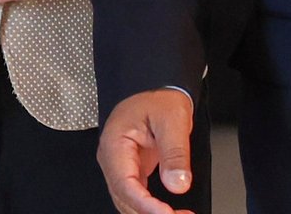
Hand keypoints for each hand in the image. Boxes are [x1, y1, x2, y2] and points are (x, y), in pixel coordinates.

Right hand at [97, 89, 196, 213]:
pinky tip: (170, 212)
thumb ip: (175, 153)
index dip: (145, 204)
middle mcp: (112, 159)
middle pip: (124, 198)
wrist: (157, 89)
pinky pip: (137, 195)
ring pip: (129, 202)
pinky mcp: (132, 171)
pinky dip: (152, 207)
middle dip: (150, 213)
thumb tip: (178, 184)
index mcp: (115, 144)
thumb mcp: (173, 120)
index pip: (125, 184)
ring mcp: (120, 166)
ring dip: (151, 213)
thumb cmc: (159, 99)